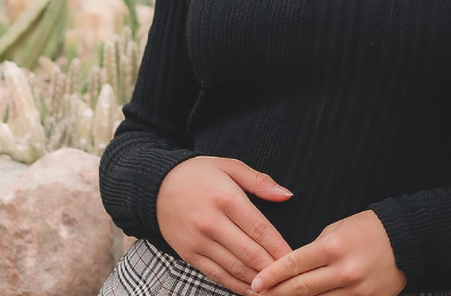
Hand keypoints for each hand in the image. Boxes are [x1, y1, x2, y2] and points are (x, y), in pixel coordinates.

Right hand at [157, 156, 293, 294]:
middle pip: (249, 252)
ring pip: (233, 267)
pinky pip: (215, 274)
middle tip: (289, 277)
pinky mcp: (188, 254)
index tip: (294, 257)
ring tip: (273, 287)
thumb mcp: (230, 166)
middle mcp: (212, 222)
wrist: (156, 185)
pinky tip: (249, 289)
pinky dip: (234, 284)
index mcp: (226, 198)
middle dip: (272, 267)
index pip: (259, 228)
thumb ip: (260, 181)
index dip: (278, 246)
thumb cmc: (199, 172)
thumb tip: (286, 195)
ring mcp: (198, 241)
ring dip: (256, 279)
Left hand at [250, 210, 406, 295]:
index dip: (272, 275)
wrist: (405, 239)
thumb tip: (296, 265)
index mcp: (334, 246)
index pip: (294, 263)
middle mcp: (343, 271)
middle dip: (276, 293)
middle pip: (301, 288)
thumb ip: (317, 248)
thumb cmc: (369, 228)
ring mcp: (355, 290)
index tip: (255, 283)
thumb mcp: (339, 228)